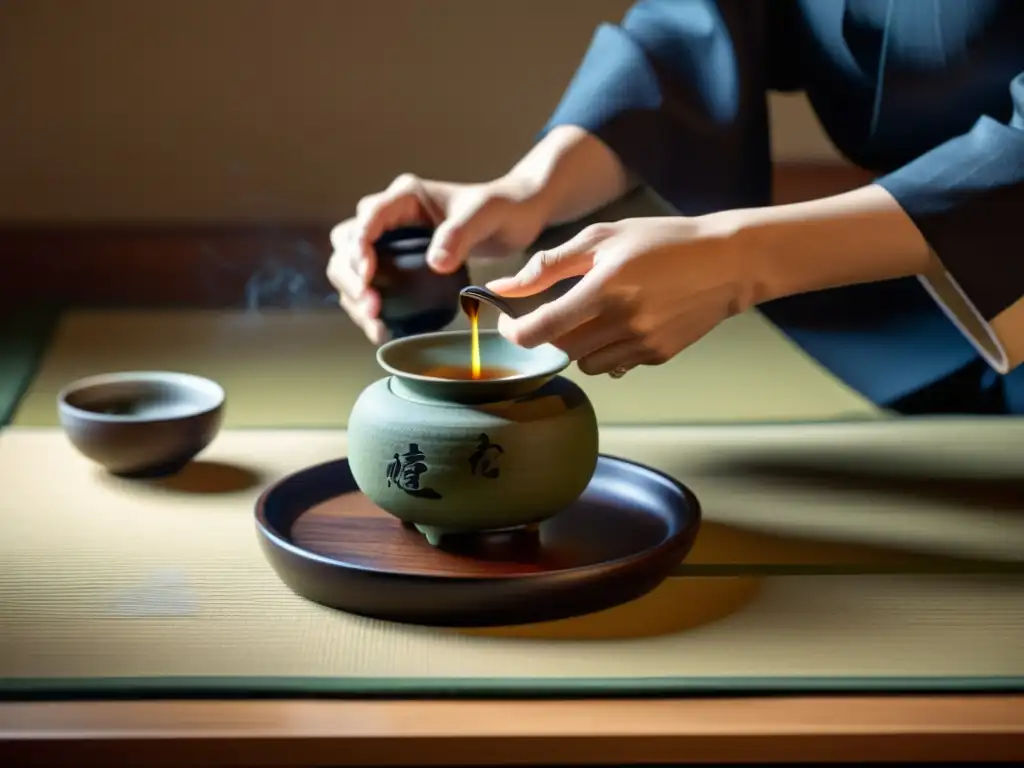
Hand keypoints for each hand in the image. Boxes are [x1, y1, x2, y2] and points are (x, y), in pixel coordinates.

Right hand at [327, 173, 548, 343]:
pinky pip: (370, 282)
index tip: (367, 276)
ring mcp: (392, 239)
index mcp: (406, 196)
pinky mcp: (398, 262)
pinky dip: (368, 304)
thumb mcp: (485, 216)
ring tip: (375, 322)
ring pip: (350, 264)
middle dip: (351, 275)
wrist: (515, 215)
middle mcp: (391, 215)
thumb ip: (460, 234)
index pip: (369, 216)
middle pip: (347, 241)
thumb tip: (435, 263)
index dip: (360, 246)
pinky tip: (382, 327)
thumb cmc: (502, 208)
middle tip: (372, 306)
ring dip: (354, 293)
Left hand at [487, 215, 755, 374]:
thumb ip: (548, 264)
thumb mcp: (602, 238)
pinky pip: (616, 365)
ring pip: (586, 364)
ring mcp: (642, 343)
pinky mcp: (658, 356)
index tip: (509, 324)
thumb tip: (502, 286)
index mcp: (603, 288)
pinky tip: (625, 322)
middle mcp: (623, 322)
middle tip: (560, 309)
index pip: (541, 329)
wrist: (727, 262)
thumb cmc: (661, 241)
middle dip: (551, 334)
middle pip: (561, 349)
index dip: (515, 333)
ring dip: (579, 345)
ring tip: (597, 315)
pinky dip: (608, 350)